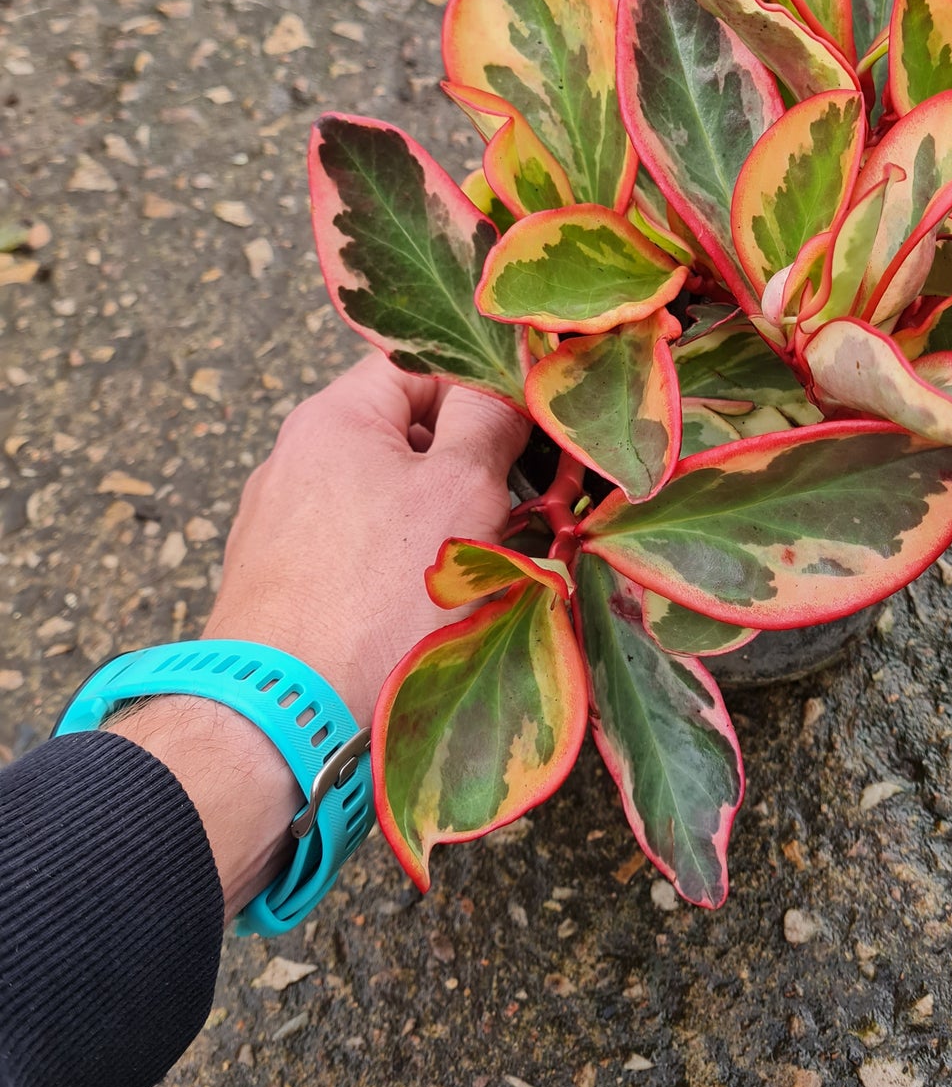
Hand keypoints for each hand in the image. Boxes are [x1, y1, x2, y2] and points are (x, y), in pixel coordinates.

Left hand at [113, 354, 529, 916]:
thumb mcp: (461, 488)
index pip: (420, 366)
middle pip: (404, 440)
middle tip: (522, 512)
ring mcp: (282, 530)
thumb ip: (488, 420)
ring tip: (483, 577)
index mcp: (332, 418)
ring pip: (386, 506)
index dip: (484, 388)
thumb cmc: (381, 594)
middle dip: (470, 470)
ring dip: (442, 530)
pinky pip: (359, 561)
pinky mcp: (282, 592)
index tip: (534, 432)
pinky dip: (400, 576)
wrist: (286, 720)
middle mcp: (294, 462)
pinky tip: (429, 618)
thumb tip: (505, 384)